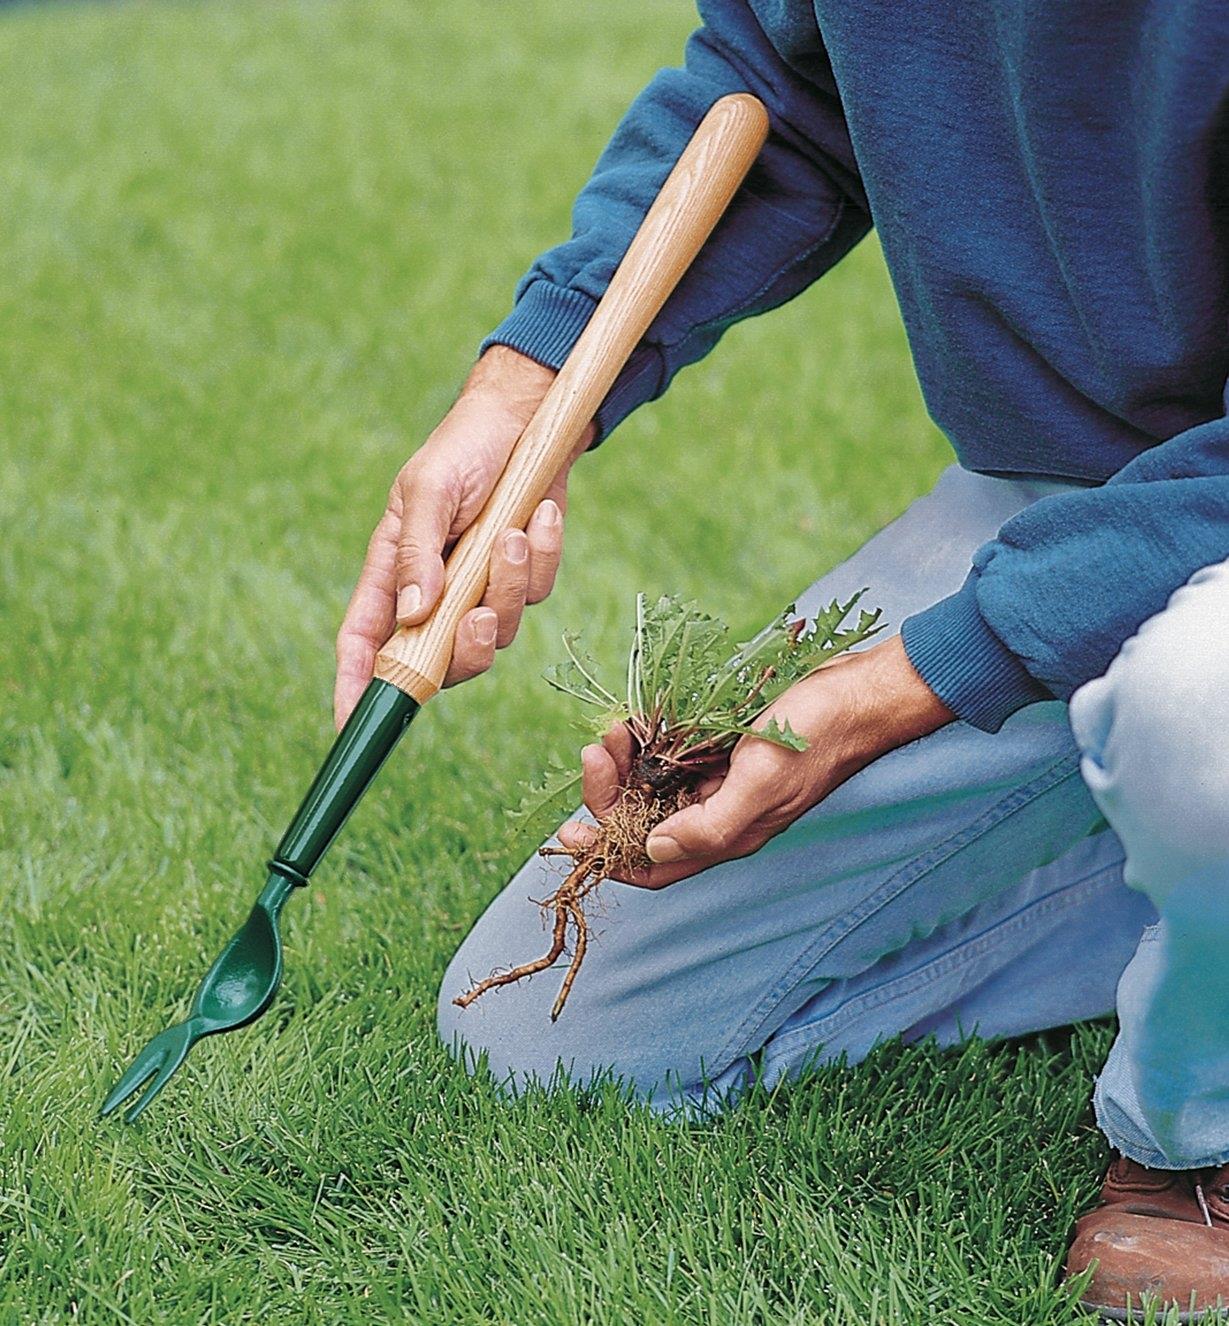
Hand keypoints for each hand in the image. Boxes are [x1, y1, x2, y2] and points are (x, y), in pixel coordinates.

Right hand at [334, 346, 595, 727]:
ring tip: (516, 532)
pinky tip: (543, 516)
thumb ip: (418, 554)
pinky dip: (546, 556)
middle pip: (441, 662)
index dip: (356, 687)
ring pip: (499, 631)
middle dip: (466, 648)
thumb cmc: (462, 450)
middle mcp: (434, 594)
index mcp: (393, 574)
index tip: (352, 723)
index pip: (364, 644)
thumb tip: (413, 616)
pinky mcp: (524, 578)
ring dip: (512, 585)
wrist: (524, 421)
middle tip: (482, 611)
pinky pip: (539, 593)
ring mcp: (480, 590)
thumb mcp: (428, 490)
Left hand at [558, 635, 954, 887]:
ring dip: (623, 759)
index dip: (607, 856)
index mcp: (726, 835)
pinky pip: (668, 748)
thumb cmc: (819, 737)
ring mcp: (717, 776)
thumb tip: (654, 850)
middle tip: (596, 750)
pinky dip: (646, 736)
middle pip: (641, 819)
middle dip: (609, 791)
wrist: (859, 692)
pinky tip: (638, 717)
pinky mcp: (720, 744)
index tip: (568, 831)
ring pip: (649, 781)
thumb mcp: (763, 782)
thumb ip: (710, 824)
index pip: (652, 865)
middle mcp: (715, 812)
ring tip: (614, 728)